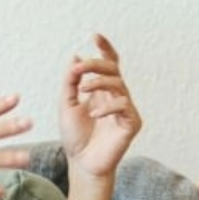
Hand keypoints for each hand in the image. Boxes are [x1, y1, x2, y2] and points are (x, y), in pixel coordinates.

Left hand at [59, 34, 142, 178]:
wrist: (81, 163)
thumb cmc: (75, 136)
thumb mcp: (66, 104)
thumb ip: (71, 82)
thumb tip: (76, 56)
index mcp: (101, 90)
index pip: (108, 63)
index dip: (104, 48)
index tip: (94, 35)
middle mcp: (115, 96)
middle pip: (113, 69)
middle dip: (97, 64)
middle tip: (80, 69)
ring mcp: (125, 108)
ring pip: (119, 84)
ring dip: (100, 82)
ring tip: (83, 89)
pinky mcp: (132, 122)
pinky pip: (124, 106)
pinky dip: (107, 107)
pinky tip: (93, 115)